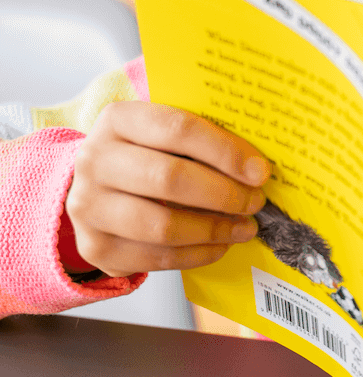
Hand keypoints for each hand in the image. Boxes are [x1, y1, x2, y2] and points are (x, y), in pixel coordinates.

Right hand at [66, 102, 271, 277]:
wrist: (98, 186)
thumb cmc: (146, 153)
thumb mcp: (165, 133)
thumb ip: (203, 138)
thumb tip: (257, 167)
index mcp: (118, 119)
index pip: (178, 129)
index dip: (224, 151)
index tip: (259, 171)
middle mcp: (95, 160)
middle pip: (169, 178)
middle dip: (224, 194)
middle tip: (255, 202)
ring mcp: (88, 206)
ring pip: (162, 225)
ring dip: (214, 229)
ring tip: (245, 227)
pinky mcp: (94, 246)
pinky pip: (154, 257)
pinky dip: (196, 254)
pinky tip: (220, 245)